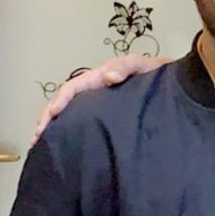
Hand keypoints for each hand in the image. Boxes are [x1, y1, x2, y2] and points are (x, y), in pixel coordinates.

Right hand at [32, 54, 163, 139]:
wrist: (177, 85)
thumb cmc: (157, 73)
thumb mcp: (144, 65)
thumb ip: (127, 67)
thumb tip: (107, 77)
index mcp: (99, 78)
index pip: (72, 89)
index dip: (58, 102)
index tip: (50, 118)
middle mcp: (95, 92)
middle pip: (65, 104)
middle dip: (48, 119)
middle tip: (37, 140)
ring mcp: (100, 106)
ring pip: (71, 116)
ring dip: (55, 129)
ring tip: (43, 147)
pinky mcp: (107, 119)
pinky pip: (85, 125)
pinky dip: (71, 134)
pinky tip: (67, 150)